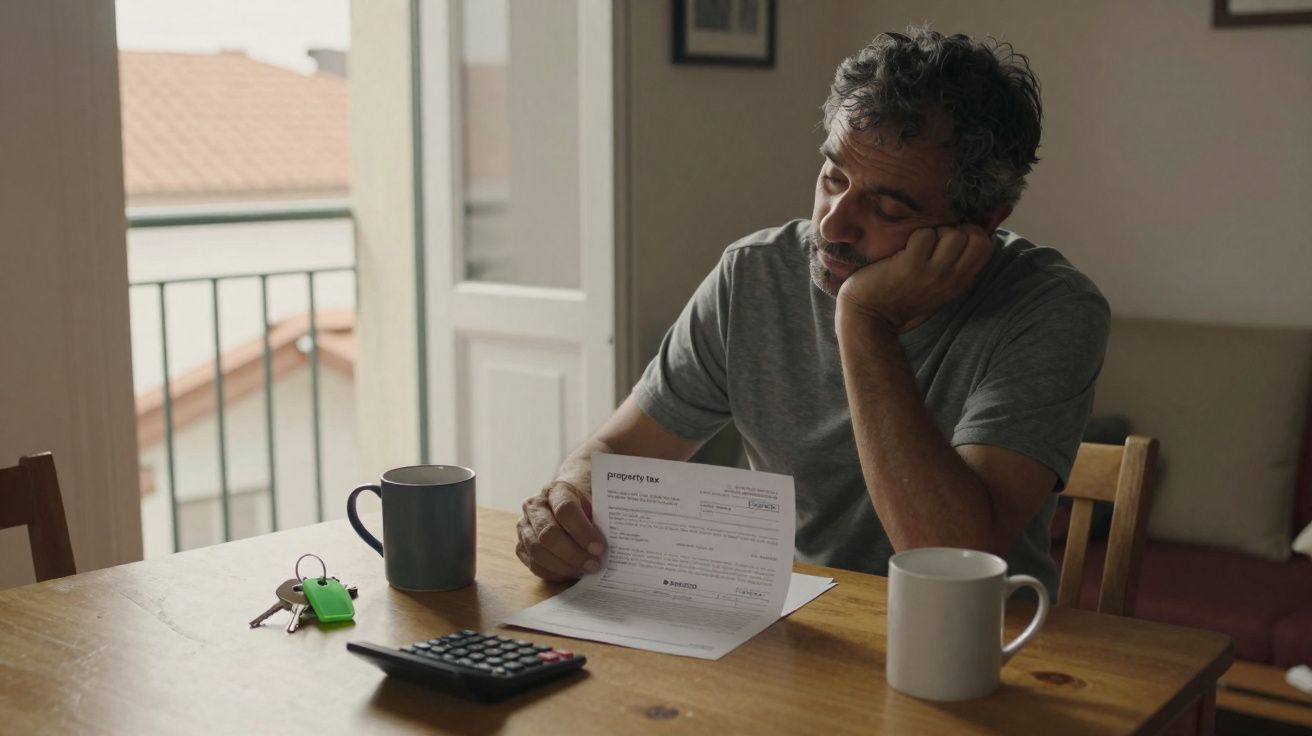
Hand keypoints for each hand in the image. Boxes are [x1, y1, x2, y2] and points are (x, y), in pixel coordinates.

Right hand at [516, 480, 606, 581]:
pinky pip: (534, 565)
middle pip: (548, 534)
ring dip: (564, 566)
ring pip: (538, 551)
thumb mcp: (594, 505)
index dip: (582, 531)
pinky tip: (571, 573)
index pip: (565, 510)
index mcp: (555, 490)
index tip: (599, 548)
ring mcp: (523, 526)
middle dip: (573, 553)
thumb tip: (618, 544)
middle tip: (594, 565)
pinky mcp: (520, 546)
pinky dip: (554, 573)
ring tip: (584, 571)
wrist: (564, 505)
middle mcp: (534, 506)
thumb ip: (601, 520)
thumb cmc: (584, 508)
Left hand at [836, 225, 992, 332]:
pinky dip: (913, 237)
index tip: (950, 239)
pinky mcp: (910, 267)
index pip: (986, 245)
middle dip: (956, 230)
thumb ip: (954, 265)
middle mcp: (951, 279)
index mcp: (960, 282)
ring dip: (933, 232)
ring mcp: (931, 274)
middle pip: (975, 236)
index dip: (971, 233)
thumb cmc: (902, 297)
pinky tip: (902, 252)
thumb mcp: (938, 286)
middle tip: (934, 241)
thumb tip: (969, 230)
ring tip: (916, 247)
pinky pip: (923, 235)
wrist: (869, 317)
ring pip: (951, 233)